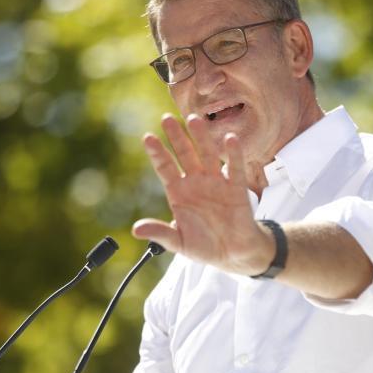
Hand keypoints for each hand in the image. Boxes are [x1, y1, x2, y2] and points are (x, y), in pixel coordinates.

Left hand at [132, 113, 271, 274]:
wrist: (233, 253)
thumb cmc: (204, 246)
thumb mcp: (179, 242)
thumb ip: (160, 233)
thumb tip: (136, 229)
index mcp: (179, 193)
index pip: (165, 168)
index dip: (157, 153)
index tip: (148, 137)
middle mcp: (196, 183)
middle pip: (185, 155)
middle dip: (177, 137)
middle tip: (167, 119)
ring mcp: (216, 183)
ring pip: (208, 156)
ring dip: (202, 138)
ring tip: (194, 120)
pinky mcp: (236, 188)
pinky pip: (235, 168)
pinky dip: (233, 154)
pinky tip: (230, 139)